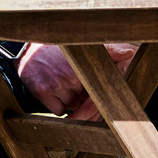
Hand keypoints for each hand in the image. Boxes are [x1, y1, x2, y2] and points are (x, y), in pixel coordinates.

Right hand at [18, 42, 138, 120]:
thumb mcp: (84, 47)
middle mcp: (72, 77)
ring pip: (72, 105)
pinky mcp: (43, 91)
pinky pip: (59, 111)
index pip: (97, 88)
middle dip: (82, 95)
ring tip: (63, 86)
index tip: (94, 90)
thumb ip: (109, 50)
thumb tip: (129, 53)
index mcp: (84, 66)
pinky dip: (58, 106)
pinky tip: (54, 94)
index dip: (96, 91)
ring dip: (70, 101)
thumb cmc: (59, 49)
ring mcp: (56, 85)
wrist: (28, 49)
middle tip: (73, 84)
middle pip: (85, 98)